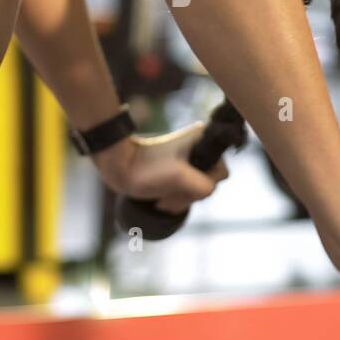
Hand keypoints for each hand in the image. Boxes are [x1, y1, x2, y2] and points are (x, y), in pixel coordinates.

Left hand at [91, 121, 228, 213]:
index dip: (204, 183)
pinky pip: (186, 192)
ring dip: (181, 199)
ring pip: (197, 191)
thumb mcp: (180, 179)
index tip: (182, 184)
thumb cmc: (146, 169)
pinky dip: (176, 200)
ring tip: (161, 196)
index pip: (220, 172)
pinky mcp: (178, 172)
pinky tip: (161, 199)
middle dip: (189, 194)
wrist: (118, 167)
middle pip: (209, 183)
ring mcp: (188, 161)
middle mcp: (199, 147)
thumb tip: (208, 191)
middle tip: (168, 192)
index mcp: (203, 139)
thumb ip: (204, 186)